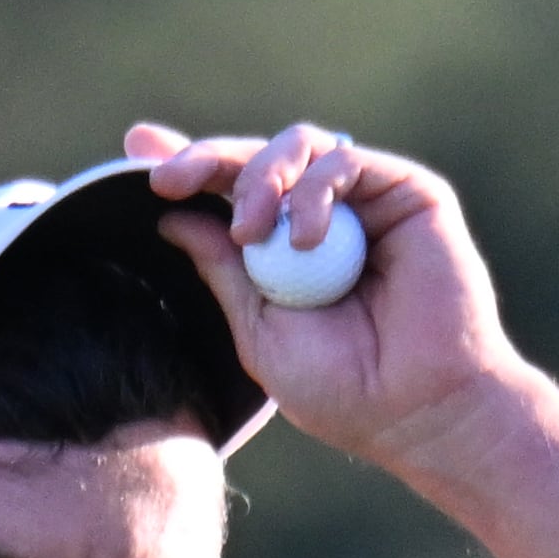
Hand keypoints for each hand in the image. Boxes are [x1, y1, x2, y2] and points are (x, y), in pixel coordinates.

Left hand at [125, 121, 535, 485]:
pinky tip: (306, 241)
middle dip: (207, 160)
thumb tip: (170, 217)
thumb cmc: (347, 389)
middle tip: (169, 181)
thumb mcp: (260, 332)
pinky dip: (314, 192)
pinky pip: (344, 162)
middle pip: (257, 160)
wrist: (420, 409)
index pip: (230, 194)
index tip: (138, 151)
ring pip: (297, 148)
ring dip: (259, 178)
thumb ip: (222, 273)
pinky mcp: (406, 193)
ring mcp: (366, 204)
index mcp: (285, 255)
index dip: (189, 165)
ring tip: (251, 232)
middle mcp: (324, 221)